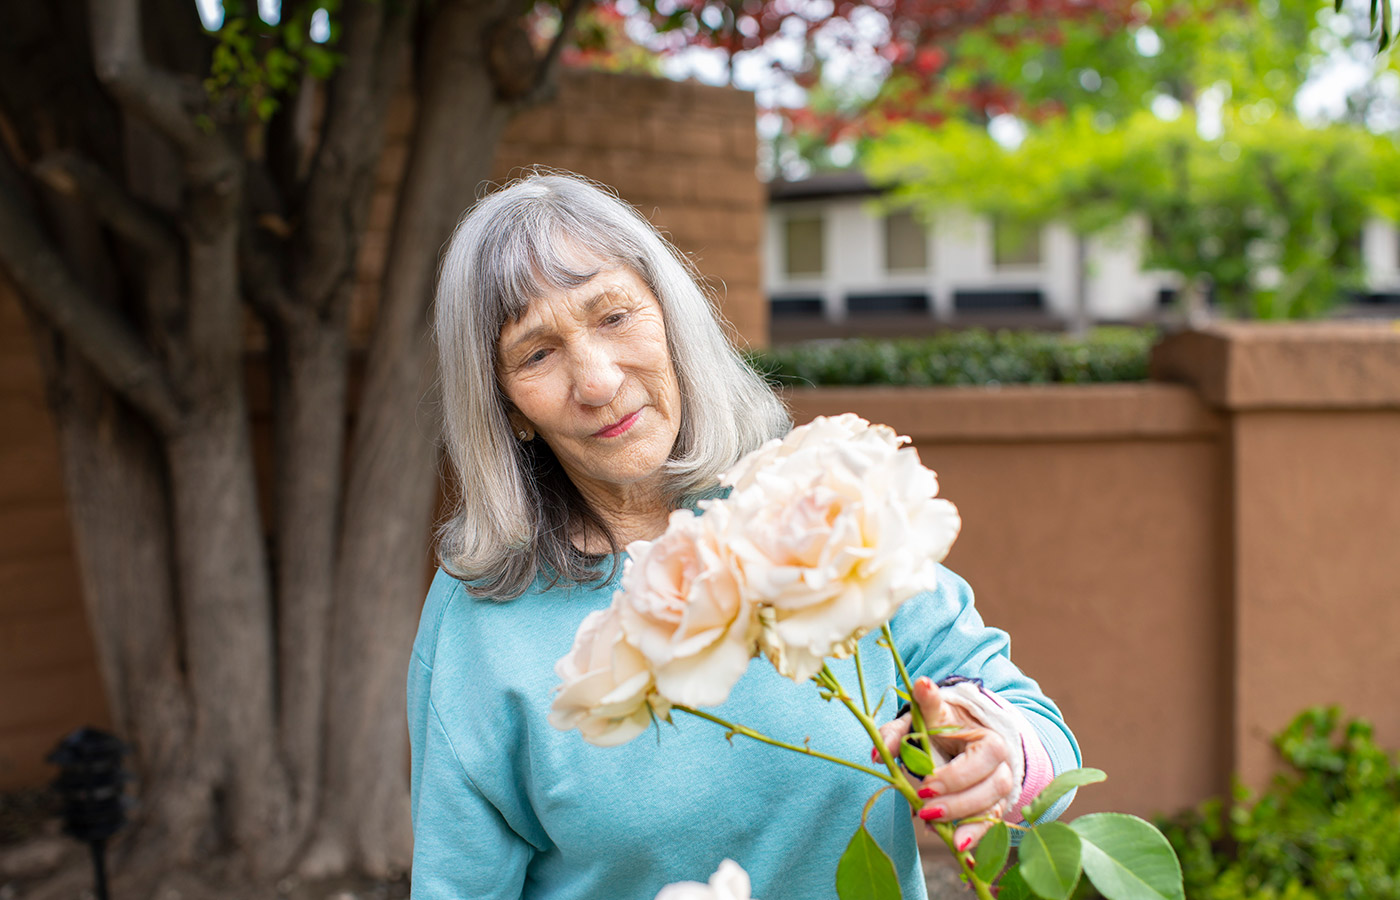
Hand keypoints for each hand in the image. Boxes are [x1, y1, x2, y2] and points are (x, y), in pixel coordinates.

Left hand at [875, 676, 1018, 852]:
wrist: (964, 733)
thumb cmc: (939, 726)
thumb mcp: (916, 723)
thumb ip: (896, 734)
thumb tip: (876, 756)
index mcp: (982, 731)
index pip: (980, 751)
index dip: (953, 772)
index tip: (926, 781)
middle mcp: (1000, 755)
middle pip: (991, 779)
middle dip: (956, 795)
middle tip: (924, 801)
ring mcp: (1003, 779)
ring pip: (994, 801)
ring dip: (963, 816)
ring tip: (931, 822)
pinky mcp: (999, 801)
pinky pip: (992, 821)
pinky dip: (974, 834)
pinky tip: (955, 843)